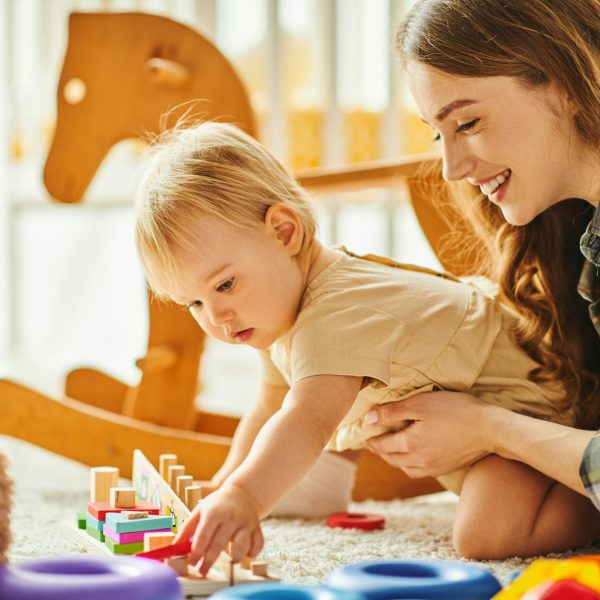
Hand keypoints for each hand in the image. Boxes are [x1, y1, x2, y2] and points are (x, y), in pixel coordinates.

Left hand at [174, 482, 263, 575]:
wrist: (241, 493)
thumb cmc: (217, 504)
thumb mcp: (200, 510)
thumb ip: (187, 529)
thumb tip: (174, 547)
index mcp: (214, 513)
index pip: (203, 536)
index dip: (196, 552)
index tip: (192, 563)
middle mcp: (230, 517)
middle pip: (219, 543)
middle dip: (209, 561)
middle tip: (202, 571)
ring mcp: (245, 523)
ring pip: (242, 545)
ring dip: (235, 557)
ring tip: (229, 561)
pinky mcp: (257, 528)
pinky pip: (257, 544)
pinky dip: (253, 552)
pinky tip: (245, 554)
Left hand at [366, 391, 499, 476]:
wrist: (490, 429)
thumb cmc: (455, 411)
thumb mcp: (420, 404)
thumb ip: (392, 412)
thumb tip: (369, 419)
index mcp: (409, 445)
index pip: (381, 444)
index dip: (370, 439)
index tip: (363, 433)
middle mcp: (418, 461)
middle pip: (390, 458)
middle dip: (379, 450)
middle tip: (372, 441)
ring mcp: (433, 468)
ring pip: (404, 467)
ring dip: (393, 458)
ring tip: (389, 448)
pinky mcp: (445, 468)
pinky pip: (419, 471)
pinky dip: (409, 464)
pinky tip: (412, 455)